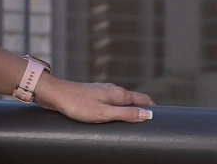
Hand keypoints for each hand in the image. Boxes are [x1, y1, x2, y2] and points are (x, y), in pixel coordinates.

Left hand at [34, 75, 155, 122]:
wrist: (54, 93)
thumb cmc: (77, 104)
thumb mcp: (104, 113)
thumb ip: (126, 114)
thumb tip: (149, 115)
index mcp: (118, 93)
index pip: (144, 99)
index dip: (154, 109)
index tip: (162, 120)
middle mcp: (112, 90)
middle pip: (134, 100)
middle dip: (143, 111)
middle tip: (149, 127)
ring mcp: (102, 92)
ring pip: (122, 102)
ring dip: (129, 111)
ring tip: (134, 125)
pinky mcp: (93, 96)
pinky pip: (110, 104)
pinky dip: (117, 111)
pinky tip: (113, 119)